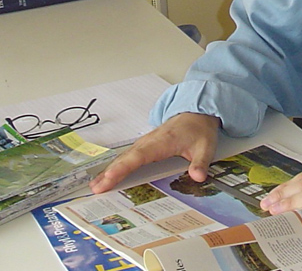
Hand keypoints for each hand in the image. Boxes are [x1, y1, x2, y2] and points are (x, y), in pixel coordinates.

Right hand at [89, 112, 220, 193]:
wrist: (196, 113)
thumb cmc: (198, 129)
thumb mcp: (205, 147)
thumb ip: (200, 163)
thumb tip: (198, 177)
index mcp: (162, 141)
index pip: (139, 156)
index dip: (123, 167)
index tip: (110, 177)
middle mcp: (149, 141)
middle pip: (126, 158)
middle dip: (110, 172)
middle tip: (96, 188)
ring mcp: (145, 143)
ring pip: (124, 157)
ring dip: (109, 170)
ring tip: (95, 186)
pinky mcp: (145, 146)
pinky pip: (128, 157)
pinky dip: (117, 166)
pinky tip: (108, 177)